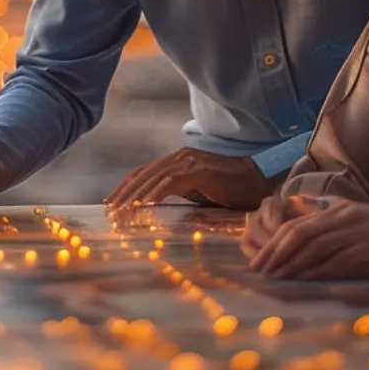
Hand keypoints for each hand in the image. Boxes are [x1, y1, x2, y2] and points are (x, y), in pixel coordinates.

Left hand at [104, 147, 271, 210]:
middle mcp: (180, 157)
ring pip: (153, 178)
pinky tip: (143, 206)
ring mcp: (189, 162)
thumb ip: (179, 192)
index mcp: (177, 161)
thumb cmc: (231, 189)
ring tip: (121, 212)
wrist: (259, 180)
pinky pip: (171, 182)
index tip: (111, 203)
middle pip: (143, 174)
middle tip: (109, 211)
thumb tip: (157, 206)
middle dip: (123, 193)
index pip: (144, 173)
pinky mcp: (199, 171)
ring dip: (134, 196)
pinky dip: (154, 194)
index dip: (126, 187)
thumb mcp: (198, 190)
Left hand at [243, 198, 368, 278]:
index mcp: (333, 210)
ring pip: (315, 247)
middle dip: (275, 254)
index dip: (272, 244)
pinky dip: (320, 269)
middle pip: (299, 234)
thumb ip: (326, 222)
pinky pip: (339, 259)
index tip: (257, 262)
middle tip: (258, 273)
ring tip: (275, 279)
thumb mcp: (352, 219)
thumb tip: (298, 229)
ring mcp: (354, 231)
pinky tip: (306, 280)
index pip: (294, 226)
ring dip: (292, 264)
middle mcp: (340, 217)